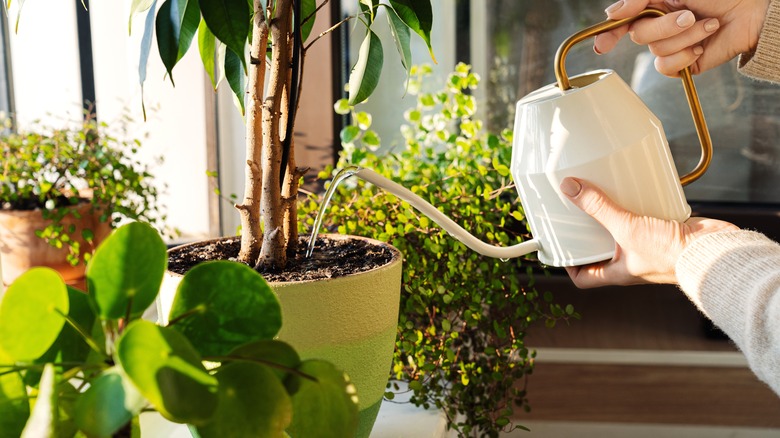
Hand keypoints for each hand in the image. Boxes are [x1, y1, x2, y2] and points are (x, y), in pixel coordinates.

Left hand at [559, 177, 738, 287]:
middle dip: (588, 233)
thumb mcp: (627, 229)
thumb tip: (570, 189)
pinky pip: (645, 219)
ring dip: (613, 215)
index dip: (569, 265)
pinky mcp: (664, 232)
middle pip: (601, 251)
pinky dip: (638, 205)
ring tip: (599, 195)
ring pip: (623, 233)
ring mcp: (648, 247)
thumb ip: (599, 208)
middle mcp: (631, 262)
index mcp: (618, 272)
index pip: (584, 277)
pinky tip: (632, 188)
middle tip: (575, 213)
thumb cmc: (672, 256)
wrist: (714, 251)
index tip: (559, 247)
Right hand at [594, 0, 769, 75]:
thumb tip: (611, 14)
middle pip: (639, 36)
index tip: (602, 45)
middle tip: (689, 15)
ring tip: (708, 26)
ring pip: (657, 51)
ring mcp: (670, 47)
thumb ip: (639, 0)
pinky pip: (667, 68)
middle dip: (666, 26)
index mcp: (653, 7)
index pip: (622, 22)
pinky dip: (685, 56)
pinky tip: (701, 46)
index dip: (609, 34)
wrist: (751, 11)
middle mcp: (659, 27)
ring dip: (686, 37)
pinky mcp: (682, 64)